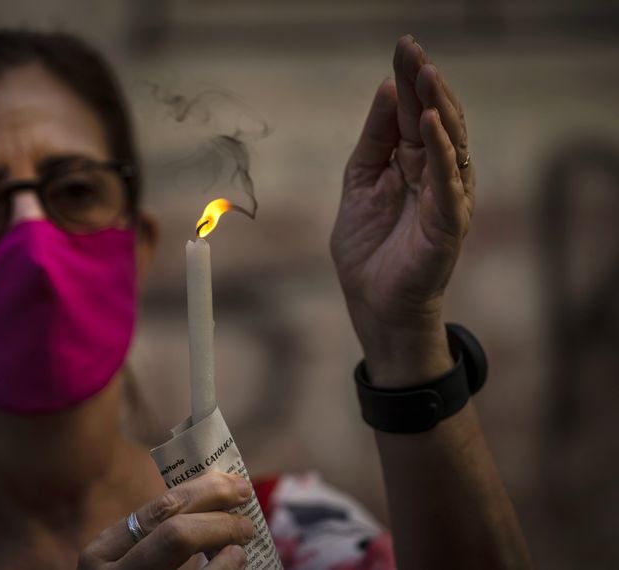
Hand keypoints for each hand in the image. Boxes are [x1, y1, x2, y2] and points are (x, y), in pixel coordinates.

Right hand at [77, 472, 253, 568]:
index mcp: (101, 554)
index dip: (205, 491)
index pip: (160, 509)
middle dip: (221, 517)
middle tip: (247, 513)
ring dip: (226, 542)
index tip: (236, 485)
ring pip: (193, 565)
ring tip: (243, 538)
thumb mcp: (132, 558)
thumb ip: (157, 534)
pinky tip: (236, 561)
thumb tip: (218, 492)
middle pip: (177, 534)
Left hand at [330, 36, 474, 386]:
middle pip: (435, 119)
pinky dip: (441, 152)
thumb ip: (374, 141)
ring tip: (425, 73)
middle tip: (412, 49)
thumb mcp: (360, 182)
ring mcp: (446, 197)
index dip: (409, 81)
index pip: (414, 113)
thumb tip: (386, 90)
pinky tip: (430, 124)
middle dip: (424, 83)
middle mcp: (435, 175)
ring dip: (438, 106)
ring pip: (450, 143)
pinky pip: (448, 182)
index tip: (402, 46)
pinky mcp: (448, 223)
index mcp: (412, 164)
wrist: (373, 302)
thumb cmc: (368, 248)